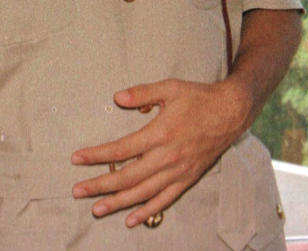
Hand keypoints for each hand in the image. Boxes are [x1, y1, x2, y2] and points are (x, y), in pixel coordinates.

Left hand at [70, 77, 250, 226]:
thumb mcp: (170, 87)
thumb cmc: (199, 97)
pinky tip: (131, 220)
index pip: (121, 150)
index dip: (96, 155)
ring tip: (96, 209)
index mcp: (160, 133)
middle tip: (78, 191)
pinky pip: (164, 200)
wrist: (230, 111)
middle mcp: (167, 157)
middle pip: (127, 176)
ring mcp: (178, 171)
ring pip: (143, 193)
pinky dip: (147, 212)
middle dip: (100, 185)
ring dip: (117, 203)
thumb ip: (143, 93)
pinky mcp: (187, 178)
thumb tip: (116, 98)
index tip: (77, 158)